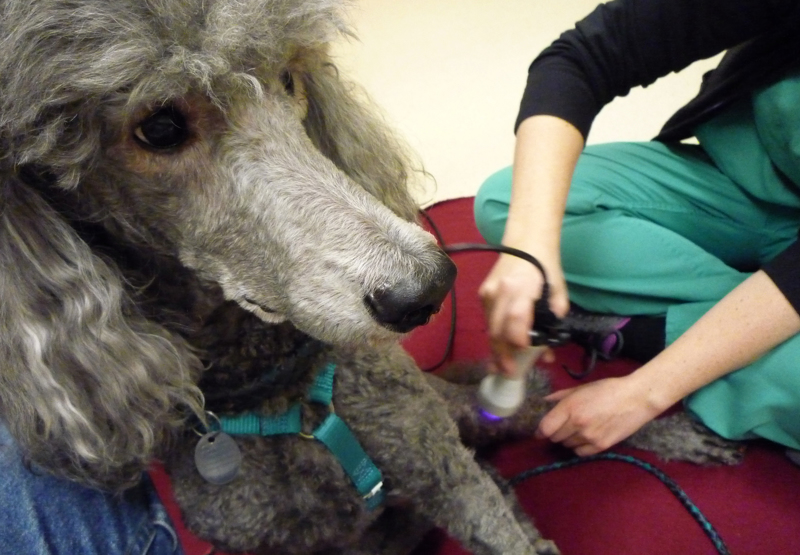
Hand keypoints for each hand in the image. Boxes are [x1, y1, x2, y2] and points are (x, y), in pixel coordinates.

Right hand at [478, 253, 568, 376]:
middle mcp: (500, 293)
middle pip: (497, 331)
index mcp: (521, 289)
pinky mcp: (483, 294)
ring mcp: (488, 293)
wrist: (526, 240)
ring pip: (490, 329)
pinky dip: (495, 335)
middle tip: (509, 374)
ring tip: (503, 367)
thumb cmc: (546, 266)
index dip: (519, 342)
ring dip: (496, 350)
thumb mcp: (558, 292)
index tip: (525, 355)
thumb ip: (554, 321)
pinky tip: (501, 347)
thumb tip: (548, 352)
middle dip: (502, 356)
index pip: (515, 322)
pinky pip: (488, 320)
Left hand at [535, 375, 662, 455]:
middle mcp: (577, 424)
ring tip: (577, 429)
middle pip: (554, 438)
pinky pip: (580, 452)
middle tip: (562, 426)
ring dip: (567, 439)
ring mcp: (589, 437)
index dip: (540, 431)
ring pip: (566, 445)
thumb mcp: (582, 388)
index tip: (540, 431)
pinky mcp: (601, 446)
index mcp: (570, 407)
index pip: (545, 428)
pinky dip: (579, 446)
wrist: (636, 398)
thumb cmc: (608, 389)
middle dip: (555, 432)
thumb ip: (561, 396)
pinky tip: (585, 438)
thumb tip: (544, 401)